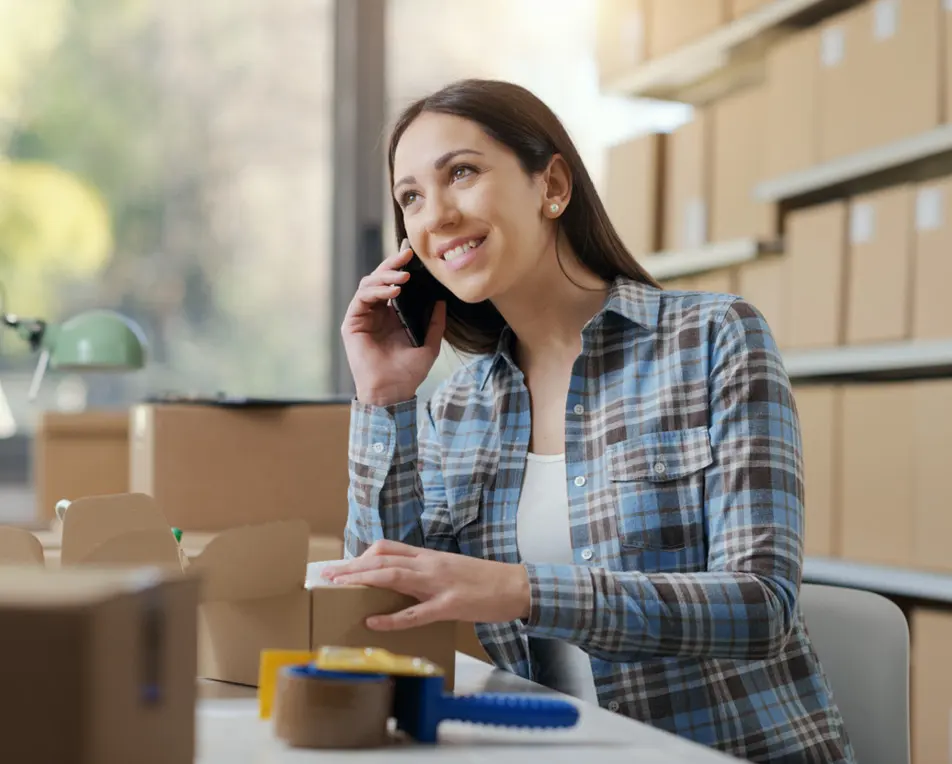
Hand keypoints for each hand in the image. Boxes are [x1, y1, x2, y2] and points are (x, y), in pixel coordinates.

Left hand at [323, 540, 529, 630]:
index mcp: (429, 557)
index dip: (360, 556)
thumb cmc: (484, 580)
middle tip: (326, 575)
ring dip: (361, 581)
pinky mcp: (450, 605)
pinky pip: (415, 612)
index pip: (387, 548)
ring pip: (392, 576)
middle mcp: (429, 565)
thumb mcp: (451, 569)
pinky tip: (373, 621)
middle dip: (351, 567)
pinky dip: (391, 618)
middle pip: (382, 558)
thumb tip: (399, 582)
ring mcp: (439, 584)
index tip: (340, 566)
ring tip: (338, 588)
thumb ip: (426, 572)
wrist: (516, 586)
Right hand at [341, 239, 445, 406]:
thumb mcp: (430, 343)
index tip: (412, 253)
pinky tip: (393, 292)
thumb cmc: (409, 372)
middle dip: (392, 264)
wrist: (393, 391)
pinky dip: (377, 291)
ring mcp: (363, 316)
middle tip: (407, 255)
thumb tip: (442, 300)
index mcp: (393, 314)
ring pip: (369, 284)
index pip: (394, 283)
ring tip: (404, 278)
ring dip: (386, 276)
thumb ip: (435, 321)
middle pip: (380, 278)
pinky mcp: (352, 322)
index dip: (400, 267)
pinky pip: (362, 298)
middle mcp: (376, 312)